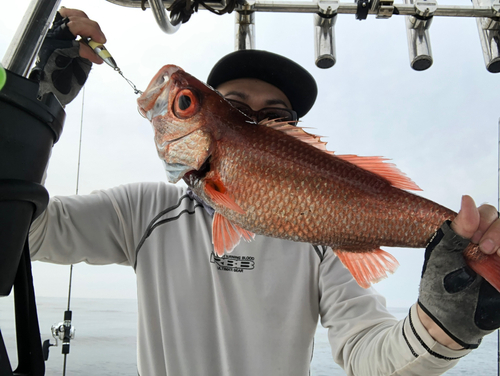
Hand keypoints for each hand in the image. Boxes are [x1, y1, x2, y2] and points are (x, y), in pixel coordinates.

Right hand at [30, 8, 106, 104]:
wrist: (53, 95)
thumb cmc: (63, 81)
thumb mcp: (79, 61)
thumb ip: (86, 49)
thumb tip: (98, 44)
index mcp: (60, 36)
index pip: (74, 18)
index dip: (91, 27)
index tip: (101, 39)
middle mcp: (55, 35)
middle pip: (74, 17)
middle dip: (92, 27)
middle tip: (101, 40)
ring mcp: (53, 41)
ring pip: (73, 24)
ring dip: (90, 32)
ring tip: (98, 44)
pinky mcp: (54, 51)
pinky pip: (75, 45)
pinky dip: (88, 51)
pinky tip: (94, 59)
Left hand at [418, 195, 499, 349]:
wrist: (447, 321)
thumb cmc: (439, 286)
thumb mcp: (444, 254)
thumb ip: (459, 228)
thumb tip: (468, 198)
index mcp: (469, 237)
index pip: (487, 213)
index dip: (483, 219)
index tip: (473, 235)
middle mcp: (489, 245)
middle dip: (496, 229)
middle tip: (484, 247)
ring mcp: (499, 260)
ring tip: (492, 253)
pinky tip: (498, 260)